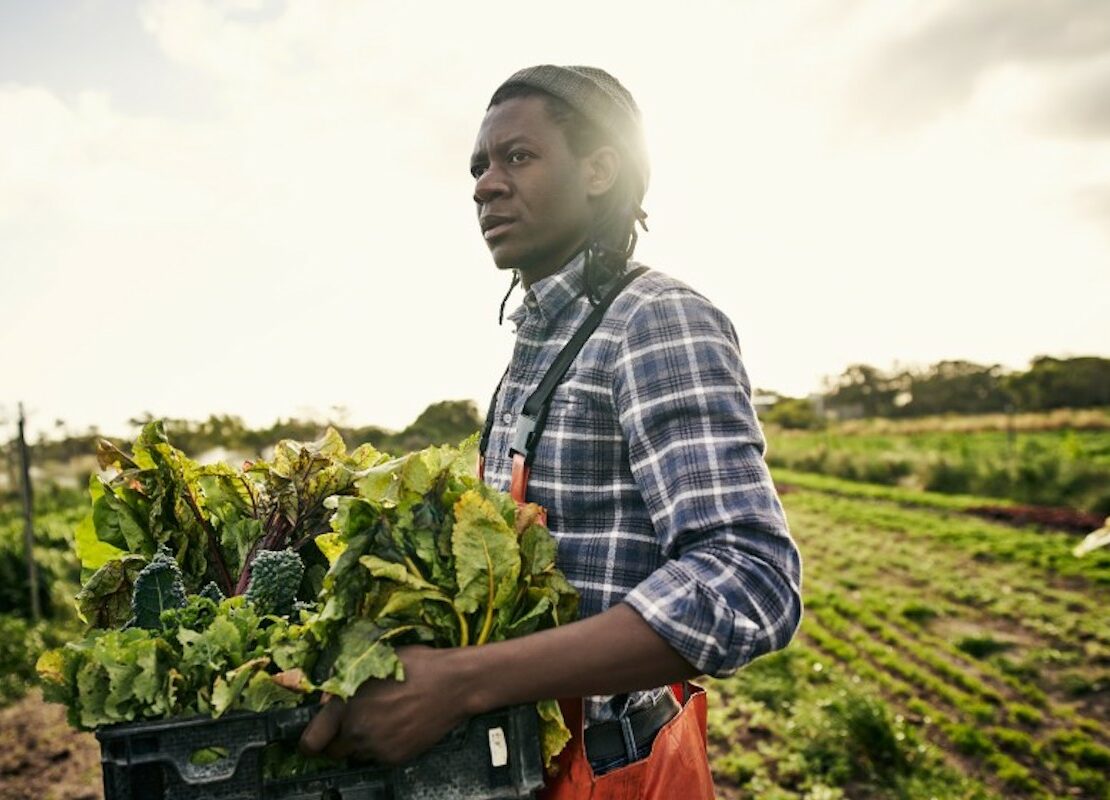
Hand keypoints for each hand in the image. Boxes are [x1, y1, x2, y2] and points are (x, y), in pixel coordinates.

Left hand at [298, 645, 471, 764]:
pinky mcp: (396, 757)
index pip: (311, 741)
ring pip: (357, 754)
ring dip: (362, 742)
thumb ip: (346, 684)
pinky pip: (379, 757)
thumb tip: (329, 701)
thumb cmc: (417, 666)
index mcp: (346, 705)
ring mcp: (377, 747)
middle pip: (333, 752)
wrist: (453, 683)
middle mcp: (357, 731)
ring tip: (383, 719)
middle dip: (338, 740)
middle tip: (353, 725)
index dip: (309, 741)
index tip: (312, 740)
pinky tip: (398, 725)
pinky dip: (383, 746)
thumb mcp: (374, 663)